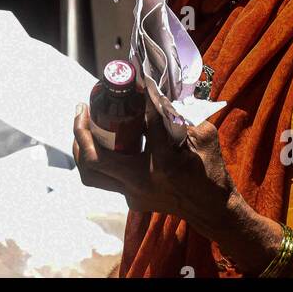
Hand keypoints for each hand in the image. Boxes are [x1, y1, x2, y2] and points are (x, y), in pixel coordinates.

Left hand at [73, 97, 234, 238]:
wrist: (211, 209)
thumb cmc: (211, 171)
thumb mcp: (204, 138)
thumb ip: (180, 116)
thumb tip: (156, 95)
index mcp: (163, 164)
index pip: (145, 124)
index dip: (140, 99)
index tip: (134, 82)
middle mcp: (141, 182)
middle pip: (93, 159)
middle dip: (80, 131)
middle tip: (83, 107)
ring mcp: (133, 194)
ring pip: (90, 174)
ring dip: (81, 148)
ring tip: (83, 123)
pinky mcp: (131, 199)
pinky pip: (105, 178)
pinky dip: (99, 158)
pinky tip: (101, 140)